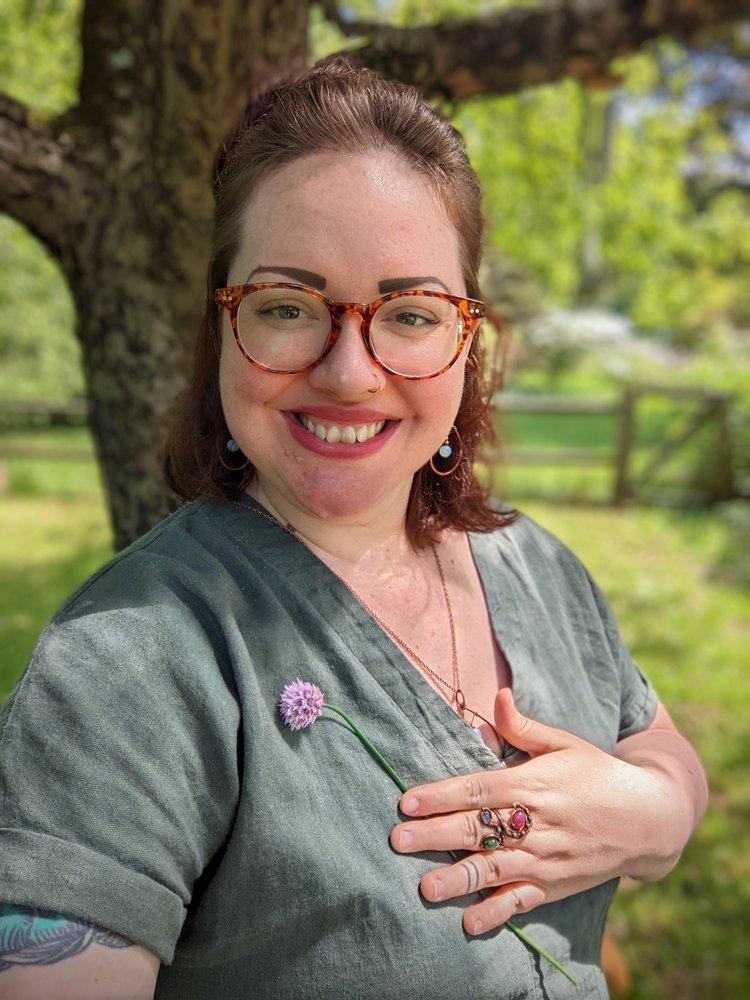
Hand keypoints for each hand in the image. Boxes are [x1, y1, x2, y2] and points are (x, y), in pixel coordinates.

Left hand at [389, 688, 668, 935]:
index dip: (440, 795)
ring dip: (457, 879)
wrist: (649, 818)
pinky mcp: (555, 885)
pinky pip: (521, 902)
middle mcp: (536, 823)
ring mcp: (545, 858)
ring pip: (494, 870)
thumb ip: (524, 727)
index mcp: (533, 784)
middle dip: (434, 835)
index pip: (478, 790)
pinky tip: (468, 923)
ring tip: (424, 888)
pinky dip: (496, 913)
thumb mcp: (565, 743)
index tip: (406, 801)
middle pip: (476, 830)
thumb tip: (497, 695)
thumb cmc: (599, 773)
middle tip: (397, 840)